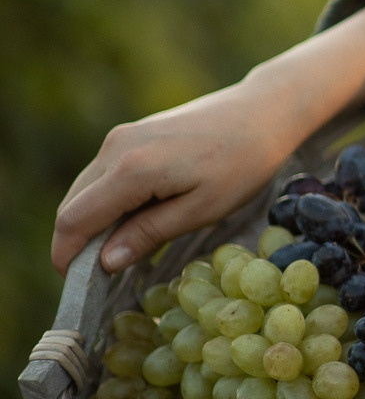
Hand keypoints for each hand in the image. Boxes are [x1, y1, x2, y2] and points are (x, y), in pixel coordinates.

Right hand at [52, 84, 301, 275]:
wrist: (263, 112)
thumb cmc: (242, 165)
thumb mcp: (201, 209)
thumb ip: (148, 234)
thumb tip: (105, 262)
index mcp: (131, 169)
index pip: (74, 220)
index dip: (66, 255)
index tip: (77, 286)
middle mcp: (115, 148)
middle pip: (73, 205)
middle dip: (76, 243)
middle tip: (100, 276)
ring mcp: (121, 136)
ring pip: (85, 189)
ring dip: (91, 222)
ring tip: (119, 250)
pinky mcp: (130, 133)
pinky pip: (102, 174)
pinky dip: (105, 201)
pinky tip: (132, 218)